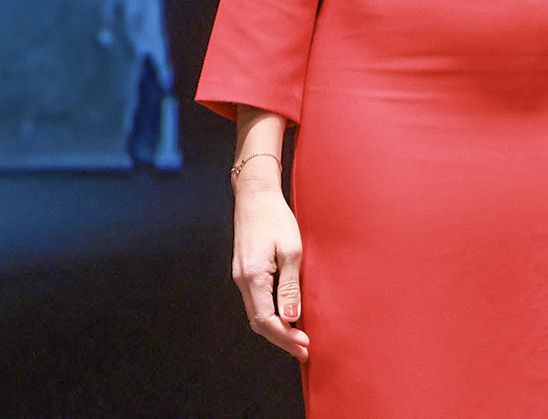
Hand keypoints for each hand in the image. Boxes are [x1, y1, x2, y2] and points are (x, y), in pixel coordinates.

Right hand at [230, 148, 307, 361]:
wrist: (255, 197)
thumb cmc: (276, 219)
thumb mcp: (291, 251)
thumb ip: (289, 287)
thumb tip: (290, 319)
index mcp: (252, 278)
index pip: (265, 320)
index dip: (285, 337)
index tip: (305, 346)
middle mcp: (242, 281)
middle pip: (259, 322)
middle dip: (281, 339)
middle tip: (304, 351)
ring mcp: (241, 277)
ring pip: (257, 313)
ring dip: (277, 329)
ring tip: (298, 340)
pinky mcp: (246, 271)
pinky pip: (257, 301)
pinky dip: (271, 314)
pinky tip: (286, 318)